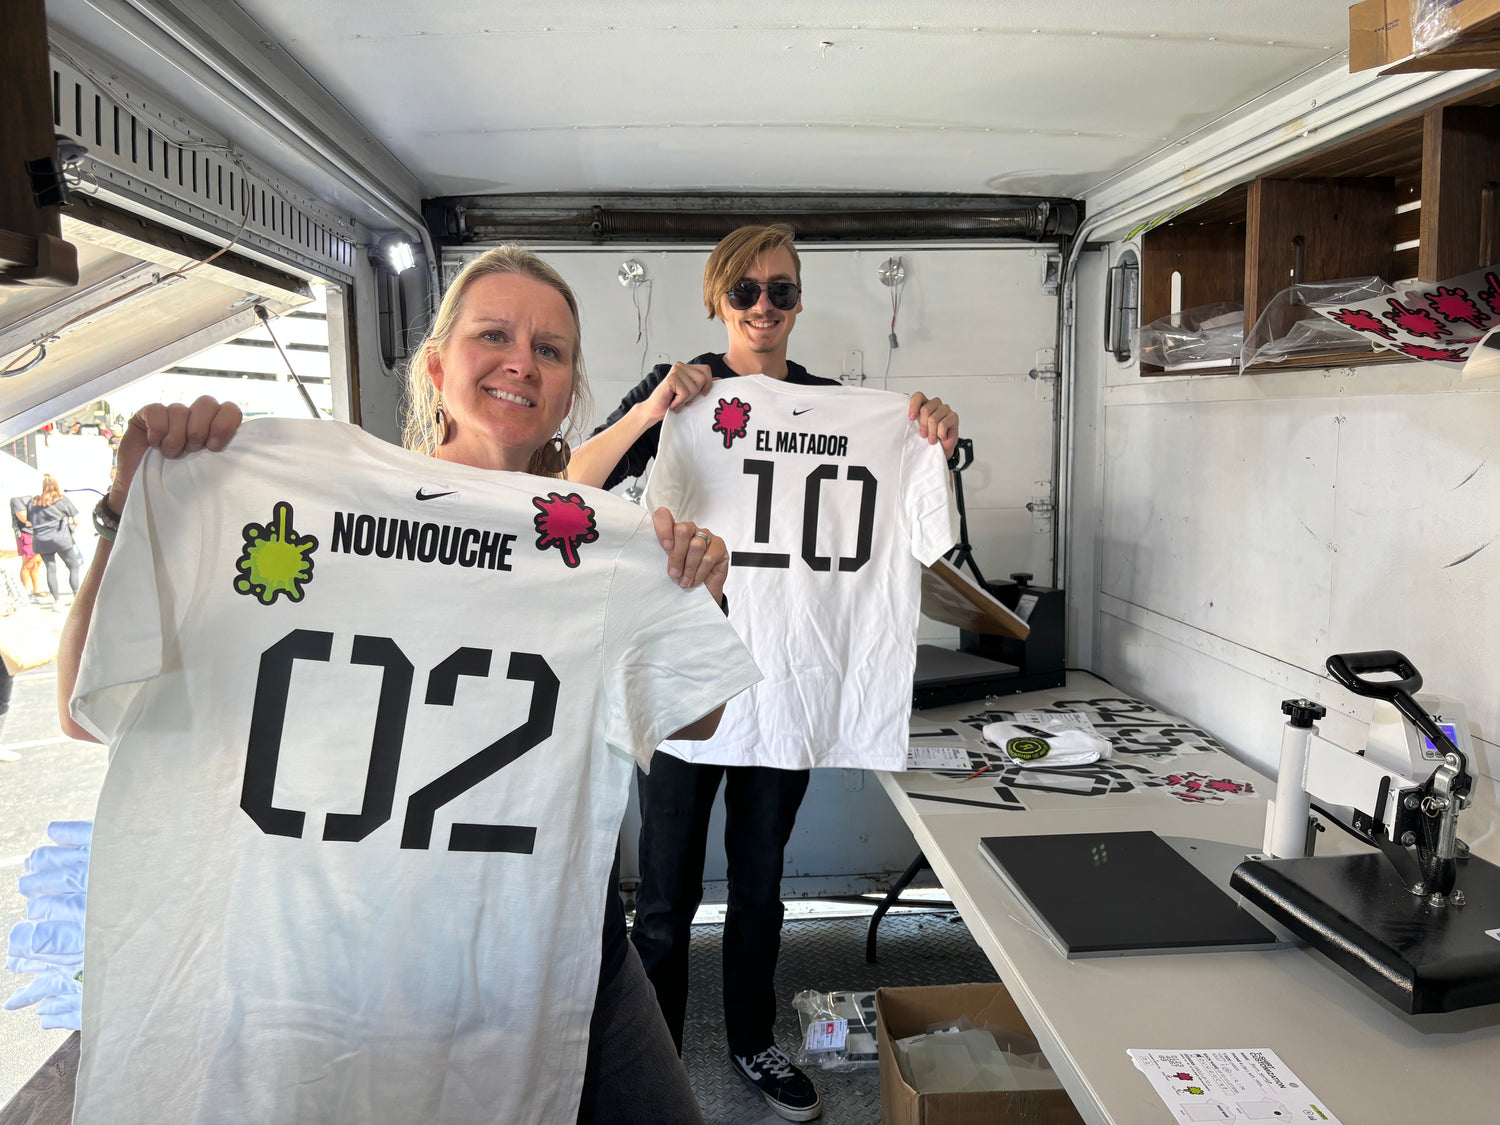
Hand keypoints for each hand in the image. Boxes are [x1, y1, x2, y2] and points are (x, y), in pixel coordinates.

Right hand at [110, 396, 241, 512]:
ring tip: (171, 454)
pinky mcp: (147, 414)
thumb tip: (244, 452)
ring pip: (180, 409)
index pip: (230, 409)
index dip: (224, 424)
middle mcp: (195, 417)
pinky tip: (155, 445)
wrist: (146, 491)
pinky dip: (157, 431)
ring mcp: (171, 413)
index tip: (214, 447)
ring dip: (176, 437)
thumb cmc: (181, 483)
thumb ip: (224, 456)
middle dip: (199, 430)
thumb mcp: (209, 472)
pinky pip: (157, 410)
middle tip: (192, 450)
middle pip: (206, 403)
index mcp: (214, 428)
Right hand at [640, 362, 714, 424]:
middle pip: (703, 378)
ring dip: (687, 399)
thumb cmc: (671, 402)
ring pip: (695, 388)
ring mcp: (675, 371)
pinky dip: (680, 402)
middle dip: (696, 393)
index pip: (706, 369)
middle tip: (685, 399)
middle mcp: (680, 366)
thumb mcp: (691, 393)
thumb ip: (703, 385)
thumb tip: (719, 379)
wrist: (654, 410)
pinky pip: (686, 393)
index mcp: (686, 367)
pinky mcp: (671, 379)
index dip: (708, 383)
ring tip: (677, 401)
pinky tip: (672, 402)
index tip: (703, 394)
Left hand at [652, 507, 729, 604]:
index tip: (665, 547)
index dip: (663, 528)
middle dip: (677, 555)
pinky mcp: (719, 546)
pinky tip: (695, 581)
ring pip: (696, 545)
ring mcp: (706, 536)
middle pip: (683, 530)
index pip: (664, 516)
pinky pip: (708, 557)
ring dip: (689, 567)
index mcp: (672, 530)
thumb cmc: (682, 576)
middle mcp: (690, 529)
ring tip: (684, 582)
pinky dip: (699, 572)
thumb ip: (661, 557)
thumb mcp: (667, 566)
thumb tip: (649, 560)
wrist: (703, 590)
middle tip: (673, 574)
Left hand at [909, 392, 959, 458]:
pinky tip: (942, 437)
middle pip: (925, 409)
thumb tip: (909, 420)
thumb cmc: (928, 437)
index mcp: (924, 404)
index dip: (914, 406)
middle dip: (923, 425)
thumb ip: (913, 421)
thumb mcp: (916, 429)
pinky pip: (943, 424)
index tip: (911, 418)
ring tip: (932, 440)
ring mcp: (945, 409)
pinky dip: (940, 434)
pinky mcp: (953, 416)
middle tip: (923, 435)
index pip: (919, 397)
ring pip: (933, 419)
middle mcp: (935, 404)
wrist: (941, 448)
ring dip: (932, 433)